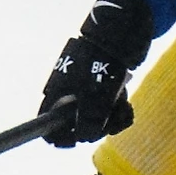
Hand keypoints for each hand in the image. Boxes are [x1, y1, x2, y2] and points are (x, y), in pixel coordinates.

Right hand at [40, 0, 154, 145]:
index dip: (61, 139)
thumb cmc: (103, 64)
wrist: (121, 34)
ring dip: (112, 119)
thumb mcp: (95, 99)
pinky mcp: (101, 89)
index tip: (77, 140)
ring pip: (97, 121)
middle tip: (110, 118)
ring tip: (122, 106)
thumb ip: (89, 124)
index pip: (49, 129)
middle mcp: (68, 97)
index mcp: (56, 97)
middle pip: (77, 128)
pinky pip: (108, 111)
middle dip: (97, 127)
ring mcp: (85, 93)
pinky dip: (117, 110)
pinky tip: (126, 104)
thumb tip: (86, 138)